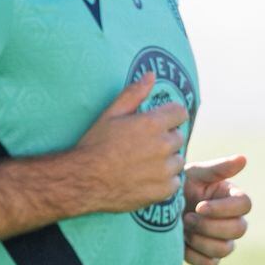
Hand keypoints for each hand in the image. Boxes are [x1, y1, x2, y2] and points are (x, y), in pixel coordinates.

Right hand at [74, 72, 187, 214]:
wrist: (84, 180)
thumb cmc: (94, 145)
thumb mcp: (111, 114)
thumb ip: (133, 93)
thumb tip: (151, 74)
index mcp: (152, 124)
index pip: (180, 113)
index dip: (170, 116)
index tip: (161, 123)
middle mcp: (162, 146)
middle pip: (178, 137)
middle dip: (166, 139)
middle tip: (145, 147)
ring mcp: (164, 170)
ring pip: (178, 160)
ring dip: (167, 161)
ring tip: (145, 164)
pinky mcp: (163, 190)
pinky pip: (174, 182)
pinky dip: (164, 181)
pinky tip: (146, 179)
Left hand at [183, 154, 250, 264]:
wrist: (157, 208)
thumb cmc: (179, 185)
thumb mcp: (194, 174)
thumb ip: (218, 168)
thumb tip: (243, 158)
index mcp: (231, 197)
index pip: (245, 205)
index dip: (224, 209)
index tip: (200, 206)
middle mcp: (232, 220)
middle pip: (239, 229)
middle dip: (210, 225)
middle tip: (187, 217)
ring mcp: (222, 241)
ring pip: (225, 249)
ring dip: (201, 240)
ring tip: (184, 228)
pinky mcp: (209, 257)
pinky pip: (210, 263)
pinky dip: (194, 255)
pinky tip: (181, 242)